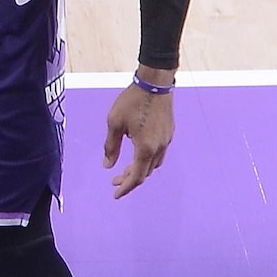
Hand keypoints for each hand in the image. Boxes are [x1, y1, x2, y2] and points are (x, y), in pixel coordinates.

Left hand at [101, 78, 175, 194]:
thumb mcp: (114, 123)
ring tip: (126, 169)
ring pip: (154, 164)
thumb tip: (107, 165)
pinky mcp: (169, 132)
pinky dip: (147, 159)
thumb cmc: (132, 100)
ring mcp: (166, 140)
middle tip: (115, 181)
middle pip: (145, 172)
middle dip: (130, 179)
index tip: (115, 194)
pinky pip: (159, 153)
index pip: (136, 176)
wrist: (155, 82)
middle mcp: (159, 147)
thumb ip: (111, 146)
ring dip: (140, 169)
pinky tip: (138, 152)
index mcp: (145, 147)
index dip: (125, 188)